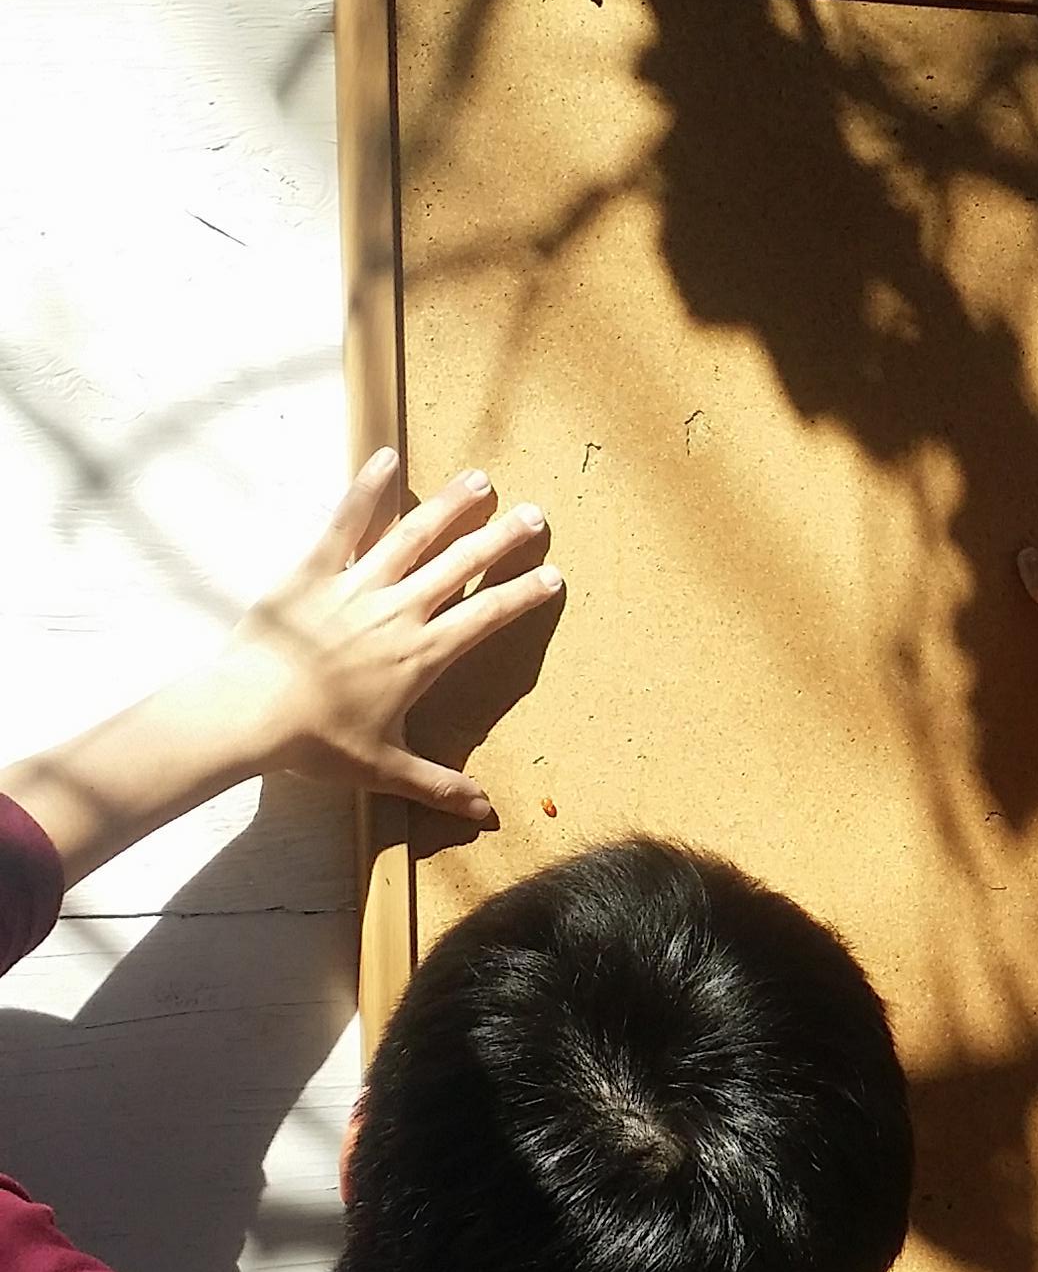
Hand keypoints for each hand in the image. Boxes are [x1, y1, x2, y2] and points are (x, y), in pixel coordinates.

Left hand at [209, 449, 563, 822]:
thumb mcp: (385, 768)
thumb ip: (439, 785)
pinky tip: (386, 457)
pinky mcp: (314, 570)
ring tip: (479, 480)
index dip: (523, 595)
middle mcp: (400, 611)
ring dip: (451, 505)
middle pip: (462, 565)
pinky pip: (346, 521)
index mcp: (423, 655)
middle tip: (533, 515)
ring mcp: (358, 585)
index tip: (552, 576)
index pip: (487, 617)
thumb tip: (487, 813)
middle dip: (502, 538)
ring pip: (415, 535)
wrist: (250, 714)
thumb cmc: (317, 743)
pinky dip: (367, 488)